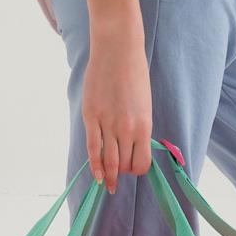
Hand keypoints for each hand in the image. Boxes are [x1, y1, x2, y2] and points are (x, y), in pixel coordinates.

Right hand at [82, 36, 153, 194]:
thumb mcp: (144, 103)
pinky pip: (92, 148)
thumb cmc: (134, 74)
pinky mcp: (91, 117)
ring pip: (108, 160)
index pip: (141, 162)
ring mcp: (107, 123)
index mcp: (144, 125)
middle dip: (121, 173)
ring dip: (107, 175)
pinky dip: (94, 164)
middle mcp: (127, 128)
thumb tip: (133, 145)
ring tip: (106, 185)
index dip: (136, 170)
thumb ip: (138, 125)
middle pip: (123, 164)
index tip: (132, 169)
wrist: (118, 50)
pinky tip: (95, 175)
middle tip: (117, 178)